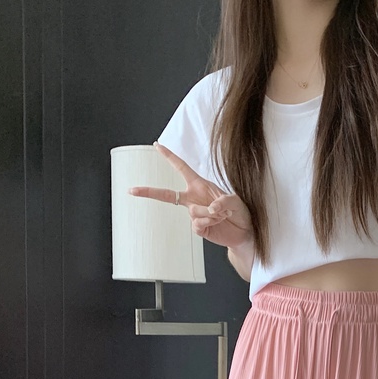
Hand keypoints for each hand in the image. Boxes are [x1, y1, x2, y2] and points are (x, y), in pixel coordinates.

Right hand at [128, 141, 252, 250]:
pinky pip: (197, 224)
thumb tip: (210, 208)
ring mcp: (195, 214)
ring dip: (211, 213)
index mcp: (200, 185)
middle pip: (167, 194)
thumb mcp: (236, 201)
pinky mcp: (199, 228)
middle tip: (132, 190)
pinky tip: (218, 222)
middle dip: (149, 192)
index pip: (181, 168)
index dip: (169, 156)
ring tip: (223, 214)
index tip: (157, 145)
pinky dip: (210, 222)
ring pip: (194, 211)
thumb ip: (224, 201)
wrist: (245, 232)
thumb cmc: (241, 212)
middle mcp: (194, 198)